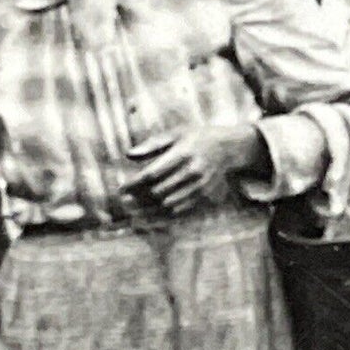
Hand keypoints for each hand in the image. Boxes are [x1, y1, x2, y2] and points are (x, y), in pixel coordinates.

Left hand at [126, 123, 263, 214]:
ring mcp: (200, 185)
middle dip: (138, 198)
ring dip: (149, 209)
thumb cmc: (197, 137)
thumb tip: (128, 155)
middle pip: (158, 191)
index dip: (134, 184)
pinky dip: (164, 215)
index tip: (121, 189)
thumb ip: (152, 144)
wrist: (229, 148)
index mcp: (183, 153)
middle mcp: (193, 171)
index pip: (152, 174)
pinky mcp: (205, 195)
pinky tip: (152, 215)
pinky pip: (181, 210)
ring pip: (168, 204)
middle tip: (125, 201)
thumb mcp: (176, 134)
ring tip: (134, 211)